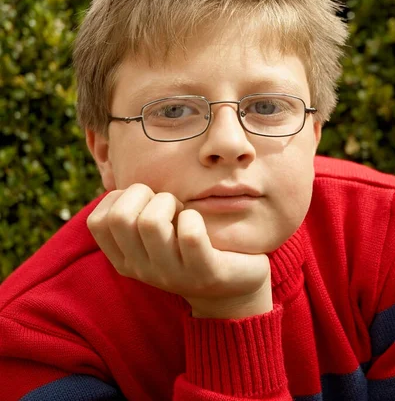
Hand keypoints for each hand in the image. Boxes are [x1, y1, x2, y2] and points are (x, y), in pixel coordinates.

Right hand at [87, 184, 272, 318]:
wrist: (234, 287)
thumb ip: (134, 211)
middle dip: (142, 194)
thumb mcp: (154, 235)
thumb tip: (118, 170)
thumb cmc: (189, 245)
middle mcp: (142, 269)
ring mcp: (171, 274)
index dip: (118, 197)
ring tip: (182, 211)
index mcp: (124, 259)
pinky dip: (194, 217)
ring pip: (151, 222)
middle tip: (164, 202)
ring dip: (169, 202)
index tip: (143, 201)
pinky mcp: (204, 274)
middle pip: (119, 218)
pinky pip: (190, 235)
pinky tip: (200, 223)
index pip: (97, 222)